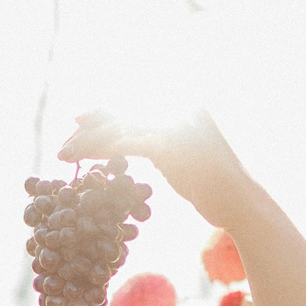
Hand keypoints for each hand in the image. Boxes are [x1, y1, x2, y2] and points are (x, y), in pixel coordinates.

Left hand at [58, 109, 265, 232]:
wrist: (241, 203)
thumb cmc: (213, 186)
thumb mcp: (183, 157)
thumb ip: (159, 142)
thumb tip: (126, 139)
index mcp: (183, 103)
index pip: (133, 102)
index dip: (102, 113)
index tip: (77, 123)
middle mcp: (179, 106)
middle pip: (122, 112)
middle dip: (89, 130)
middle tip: (64, 147)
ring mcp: (176, 123)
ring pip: (120, 127)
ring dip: (88, 142)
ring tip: (64, 155)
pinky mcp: (173, 144)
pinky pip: (129, 143)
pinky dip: (103, 149)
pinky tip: (84, 159)